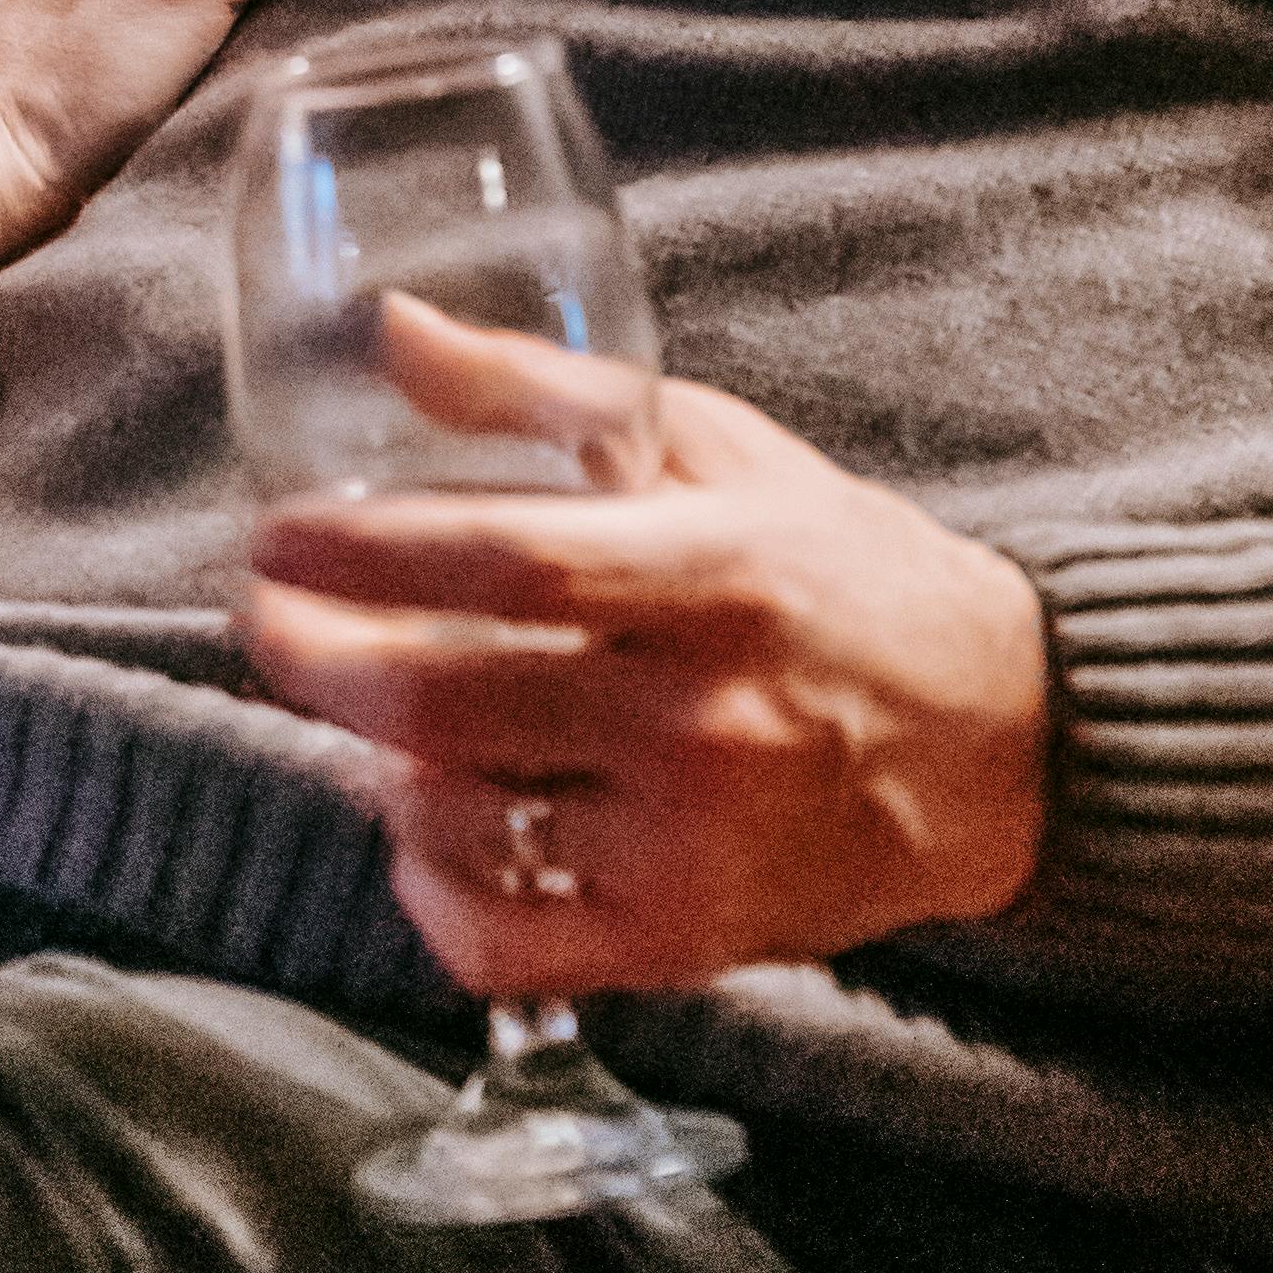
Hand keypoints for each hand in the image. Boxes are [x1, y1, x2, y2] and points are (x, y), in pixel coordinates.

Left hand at [240, 301, 1052, 990]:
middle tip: (269, 623)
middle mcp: (703, 719)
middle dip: (319, 662)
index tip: (272, 538)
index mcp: (714, 575)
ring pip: (463, 819)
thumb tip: (394, 330)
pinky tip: (421, 834)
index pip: (507, 564)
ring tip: (361, 713)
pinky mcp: (692, 941)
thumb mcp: (718, 450)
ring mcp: (695, 846)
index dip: (365, 554)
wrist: (1003, 744)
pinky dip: (432, 893)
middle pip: (450, 702)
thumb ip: (546, 396)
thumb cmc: (842, 574)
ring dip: (375, 765)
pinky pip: (509, 942)